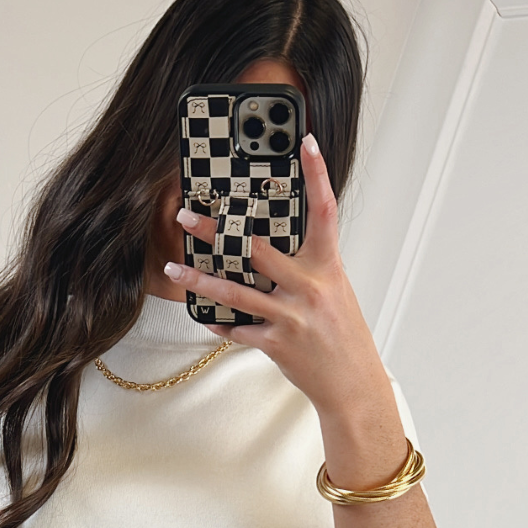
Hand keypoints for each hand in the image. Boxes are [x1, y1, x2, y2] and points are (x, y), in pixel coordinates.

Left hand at [164, 135, 397, 437]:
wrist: (354, 385)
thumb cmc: (343, 335)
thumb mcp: (334, 291)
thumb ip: (307, 268)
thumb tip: (270, 248)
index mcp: (328, 266)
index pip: (324, 210)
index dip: (317, 174)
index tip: (305, 142)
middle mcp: (309, 287)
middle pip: (256, 248)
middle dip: (217, 232)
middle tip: (187, 216)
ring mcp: (292, 316)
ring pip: (235, 292)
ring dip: (199, 281)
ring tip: (173, 270)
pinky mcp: (277, 343)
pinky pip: (239, 330)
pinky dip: (220, 324)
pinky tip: (204, 316)